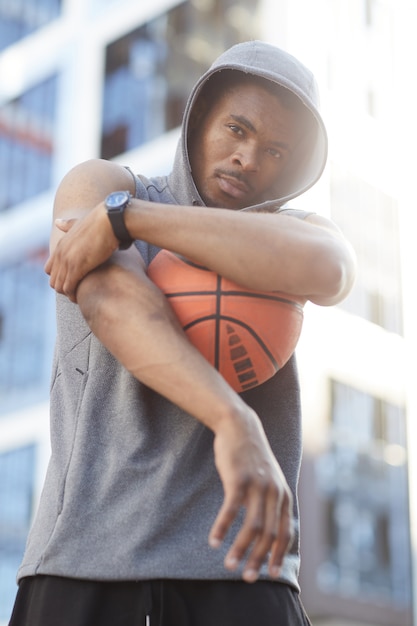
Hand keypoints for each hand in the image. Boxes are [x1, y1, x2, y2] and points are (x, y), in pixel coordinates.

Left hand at [44, 204, 118, 301]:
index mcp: (61, 245)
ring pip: (59, 287)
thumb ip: (68, 225)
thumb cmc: (101, 222)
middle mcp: (61, 253)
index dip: (60, 277)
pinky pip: (69, 288)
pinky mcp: (77, 267)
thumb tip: (58, 222)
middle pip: (53, 280)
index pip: (50, 269)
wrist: (111, 221)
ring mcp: (68, 261)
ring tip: (80, 296)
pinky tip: (82, 297)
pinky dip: (74, 295)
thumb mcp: (80, 223)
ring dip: (69, 294)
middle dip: (64, 288)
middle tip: (77, 292)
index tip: (72, 282)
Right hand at [209, 413, 293, 582]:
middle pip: (269, 534)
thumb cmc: (251, 458)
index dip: (277, 556)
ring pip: (252, 526)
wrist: (240, 427)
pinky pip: (231, 510)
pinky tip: (214, 541)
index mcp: (283, 495)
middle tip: (247, 579)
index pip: (285, 533)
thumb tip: (269, 530)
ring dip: (240, 549)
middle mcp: (274, 492)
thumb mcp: (269, 479)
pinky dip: (222, 528)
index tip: (270, 575)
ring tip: (229, 565)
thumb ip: (272, 502)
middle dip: (259, 559)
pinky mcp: (239, 479)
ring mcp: (257, 485)